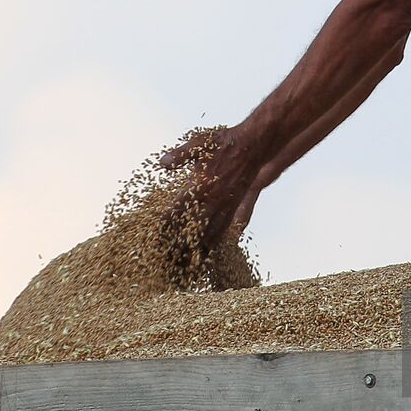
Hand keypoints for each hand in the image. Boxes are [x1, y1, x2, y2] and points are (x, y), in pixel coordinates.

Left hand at [160, 124, 268, 254]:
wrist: (254, 145)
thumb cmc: (226, 143)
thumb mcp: (199, 143)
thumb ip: (180, 155)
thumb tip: (162, 164)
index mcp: (201, 185)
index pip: (178, 210)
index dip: (166, 224)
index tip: (156, 236)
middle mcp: (213, 200)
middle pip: (193, 230)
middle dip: (181, 247)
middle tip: (170, 262)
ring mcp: (225, 206)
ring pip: (210, 235)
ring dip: (198, 251)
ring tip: (189, 267)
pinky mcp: (235, 207)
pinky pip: (223, 230)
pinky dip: (214, 243)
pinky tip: (208, 251)